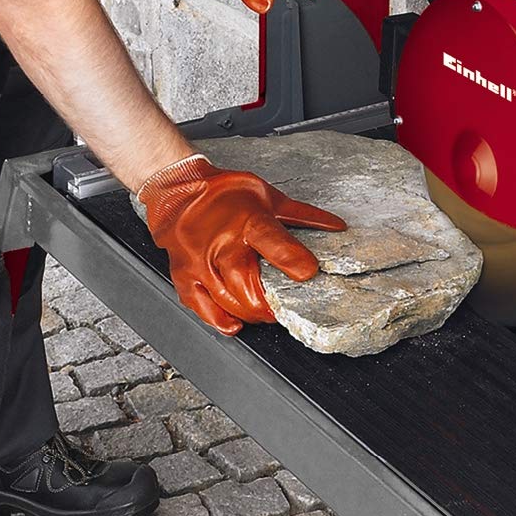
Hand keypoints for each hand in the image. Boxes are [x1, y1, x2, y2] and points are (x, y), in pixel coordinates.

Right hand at [140, 155, 346, 334]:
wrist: (178, 191)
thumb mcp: (268, 197)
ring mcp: (200, 260)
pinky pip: (200, 304)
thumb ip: (302, 215)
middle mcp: (221, 242)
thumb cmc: (225, 194)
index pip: (270, 240)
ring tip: (264, 313)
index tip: (309, 272)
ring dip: (249, 312)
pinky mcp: (185, 274)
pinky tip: (234, 324)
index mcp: (247, 219)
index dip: (291, 258)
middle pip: (245, 280)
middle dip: (268, 301)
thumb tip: (337, 226)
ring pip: (226, 297)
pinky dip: (218, 319)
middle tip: (283, 308)